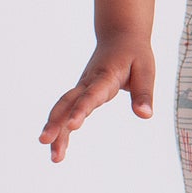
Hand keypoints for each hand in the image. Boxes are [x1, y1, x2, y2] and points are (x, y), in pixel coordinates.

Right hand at [39, 34, 155, 161]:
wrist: (120, 35)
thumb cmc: (135, 53)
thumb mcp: (145, 70)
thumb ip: (144, 93)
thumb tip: (145, 116)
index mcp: (105, 76)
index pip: (92, 95)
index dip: (82, 110)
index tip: (72, 125)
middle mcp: (88, 82)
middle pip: (68, 103)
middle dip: (56, 123)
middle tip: (46, 142)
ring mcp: (82, 87)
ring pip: (63, 108)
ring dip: (55, 130)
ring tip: (54, 157)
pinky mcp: (80, 92)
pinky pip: (67, 110)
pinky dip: (61, 128)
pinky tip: (58, 148)